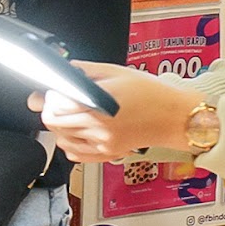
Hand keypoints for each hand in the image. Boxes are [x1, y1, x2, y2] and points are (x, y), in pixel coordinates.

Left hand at [28, 61, 203, 161]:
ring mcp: (103, 144)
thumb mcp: (115, 72)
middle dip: (50, 110)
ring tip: (71, 116)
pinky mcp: (108, 155)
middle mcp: (98, 127)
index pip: (54, 106)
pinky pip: (74, 155)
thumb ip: (84, 71)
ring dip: (59, 127)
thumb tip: (63, 70)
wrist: (175, 117)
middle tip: (59, 102)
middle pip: (53, 123)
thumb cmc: (151, 94)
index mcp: (97, 105)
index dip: (49, 97)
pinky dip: (69, 143)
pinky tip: (78, 132)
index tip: (54, 92)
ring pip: (61, 139)